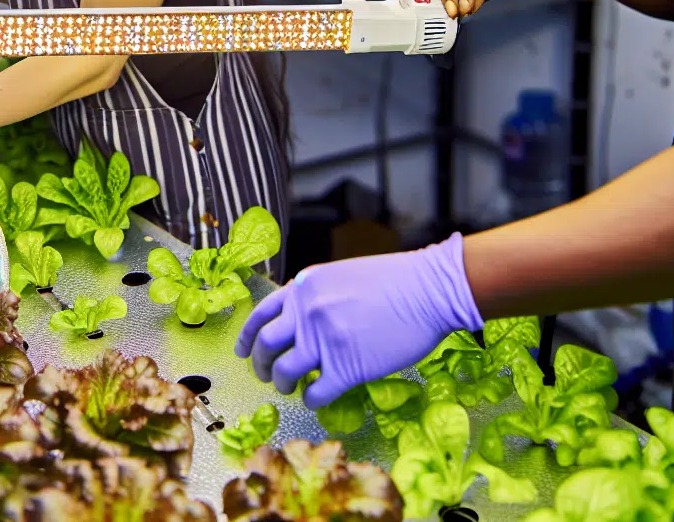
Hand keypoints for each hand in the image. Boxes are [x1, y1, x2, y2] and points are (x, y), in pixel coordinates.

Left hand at [234, 234, 482, 408]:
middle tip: (266, 375)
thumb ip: (314, 296)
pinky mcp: (347, 368)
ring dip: (282, 384)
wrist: (430, 290)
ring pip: (284, 372)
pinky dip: (311, 399)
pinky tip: (317, 397)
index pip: (260, 315)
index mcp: (303, 288)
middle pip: (265, 347)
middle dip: (260, 365)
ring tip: (290, 388)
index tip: (242, 353)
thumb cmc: (394, 281)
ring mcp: (325, 341)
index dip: (247, 338)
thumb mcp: (340, 275)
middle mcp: (307, 313)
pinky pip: (315, 393)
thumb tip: (297, 321)